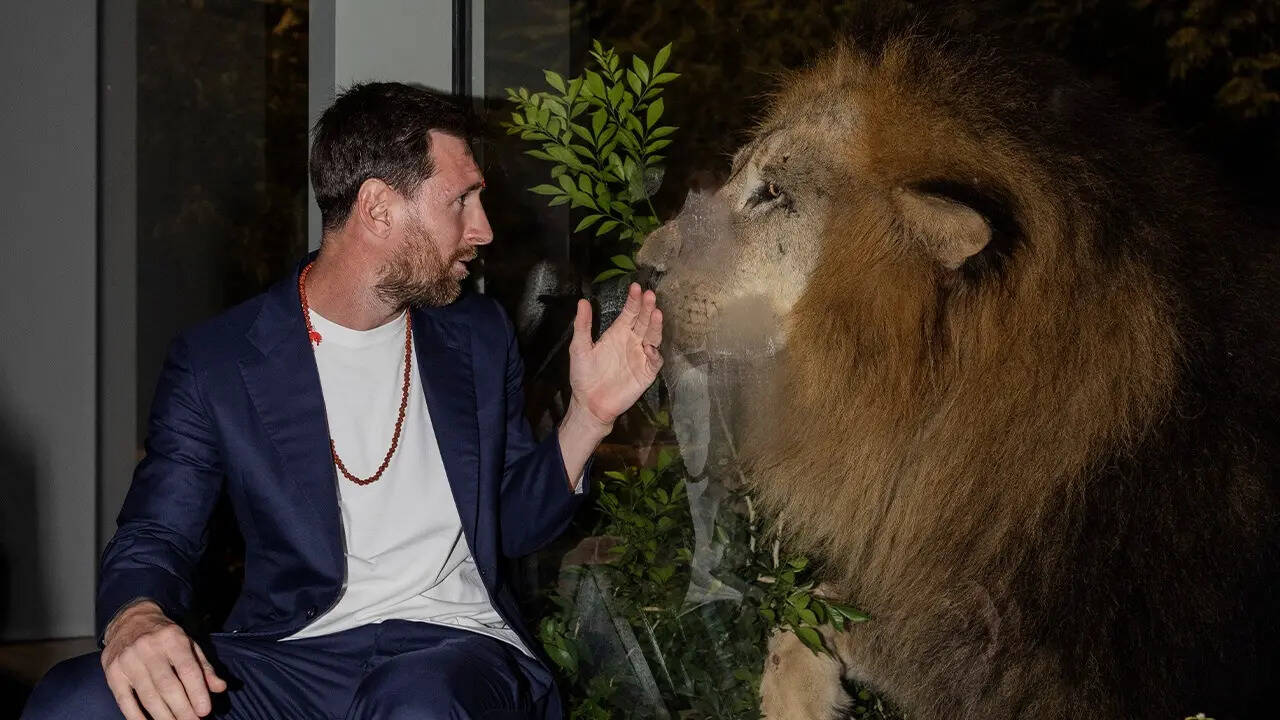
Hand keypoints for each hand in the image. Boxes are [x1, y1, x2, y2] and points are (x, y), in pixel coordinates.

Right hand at [101, 600, 226, 719]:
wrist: (130, 620)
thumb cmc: (164, 636)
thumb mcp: (188, 644)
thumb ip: (204, 667)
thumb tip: (220, 687)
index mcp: (172, 639)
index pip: (188, 670)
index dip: (197, 693)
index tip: (204, 711)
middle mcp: (149, 648)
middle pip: (168, 686)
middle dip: (182, 709)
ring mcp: (128, 660)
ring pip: (148, 696)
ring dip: (163, 716)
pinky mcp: (113, 672)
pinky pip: (124, 700)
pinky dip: (136, 716)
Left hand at [568, 283, 663, 426]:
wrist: (590, 403)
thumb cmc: (584, 375)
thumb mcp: (579, 347)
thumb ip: (582, 325)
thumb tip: (582, 301)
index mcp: (618, 333)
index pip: (629, 312)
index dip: (633, 300)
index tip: (636, 287)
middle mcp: (632, 341)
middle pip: (643, 321)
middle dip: (647, 308)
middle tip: (650, 295)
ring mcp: (641, 356)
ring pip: (653, 337)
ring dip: (655, 326)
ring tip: (656, 313)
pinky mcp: (646, 373)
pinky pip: (655, 361)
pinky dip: (655, 354)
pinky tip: (651, 347)